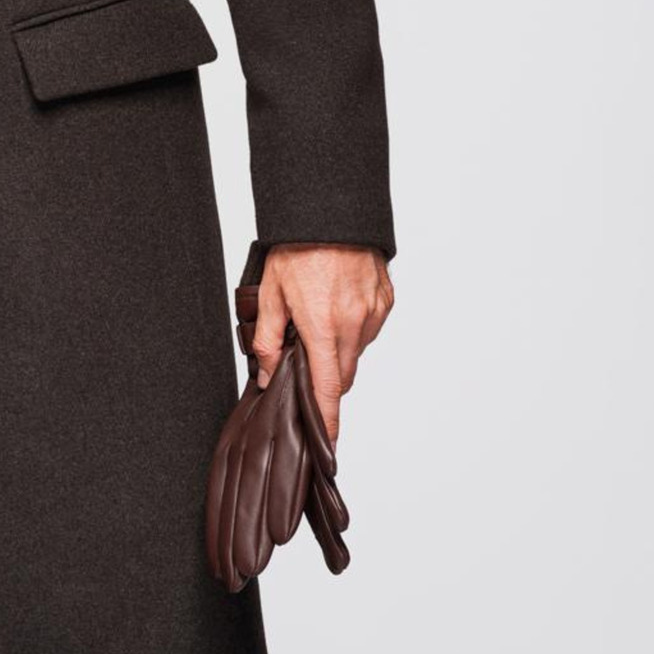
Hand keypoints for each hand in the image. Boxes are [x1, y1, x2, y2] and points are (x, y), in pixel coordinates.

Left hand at [252, 244, 393, 443]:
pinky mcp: (385, 299)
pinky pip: (369, 327)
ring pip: (357, 350)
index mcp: (323, 327)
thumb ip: (268, 338)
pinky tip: (337, 303)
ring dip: (339, 348)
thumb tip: (267, 374)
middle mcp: (355, 324)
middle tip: (305, 360)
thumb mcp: (270, 292)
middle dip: (327, 377)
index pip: (328, 388)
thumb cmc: (298, 246)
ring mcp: (374, 312)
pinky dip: (354, 327)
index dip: (327, 420)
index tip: (327, 444)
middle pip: (344, 373)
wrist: (331, 209)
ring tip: (318, 317)